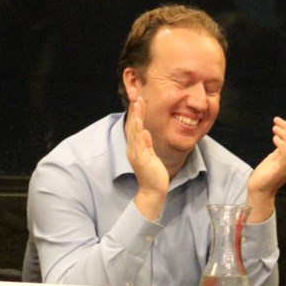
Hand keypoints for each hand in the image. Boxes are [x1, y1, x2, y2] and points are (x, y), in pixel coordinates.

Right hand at [125, 96, 167, 219]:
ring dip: (136, 116)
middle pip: (133, 125)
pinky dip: (138, 130)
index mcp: (135, 147)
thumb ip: (147, 144)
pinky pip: (138, 141)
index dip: (136, 113)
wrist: (153, 190)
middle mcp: (132, 148)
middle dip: (135, 110)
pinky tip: (139, 121)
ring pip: (134, 130)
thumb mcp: (150, 155)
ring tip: (137, 103)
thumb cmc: (153, 174)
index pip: (135, 126)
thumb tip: (146, 132)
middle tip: (136, 95)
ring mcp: (135, 153)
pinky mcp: (141, 157)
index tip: (139, 100)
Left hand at [246, 116, 285, 221]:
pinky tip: (274, 139)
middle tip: (276, 122)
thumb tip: (284, 133)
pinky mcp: (283, 170)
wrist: (259, 188)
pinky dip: (281, 143)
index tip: (280, 121)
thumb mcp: (277, 156)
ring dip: (285, 134)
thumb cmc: (267, 172)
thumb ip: (283, 147)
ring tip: (274, 129)